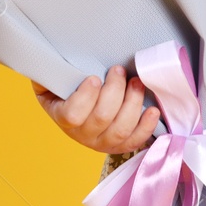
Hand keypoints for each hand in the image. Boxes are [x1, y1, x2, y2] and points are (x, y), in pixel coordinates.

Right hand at [32, 66, 161, 153]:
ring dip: (133, 103)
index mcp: (63, 117)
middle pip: (102, 118)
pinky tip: (152, 110)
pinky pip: (135, 141)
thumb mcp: (53, 77)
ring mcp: (102, 142)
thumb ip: (53, 70)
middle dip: (115, 91)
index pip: (72, 115)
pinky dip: (146, 127)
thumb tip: (55, 60)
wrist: (78, 104)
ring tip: (136, 82)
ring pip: (120, 129)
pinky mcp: (120, 144)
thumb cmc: (68, 86)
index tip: (94, 78)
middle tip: (119, 70)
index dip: (85, 97)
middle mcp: (82, 135)